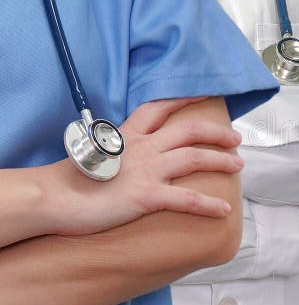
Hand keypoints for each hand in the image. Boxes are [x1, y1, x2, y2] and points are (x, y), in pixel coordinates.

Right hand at [47, 98, 243, 235]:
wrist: (55, 196)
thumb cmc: (73, 179)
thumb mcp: (100, 152)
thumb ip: (121, 148)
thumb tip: (131, 155)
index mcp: (130, 134)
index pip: (161, 107)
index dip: (186, 99)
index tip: (207, 94)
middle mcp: (144, 147)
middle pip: (191, 131)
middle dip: (218, 133)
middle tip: (235, 139)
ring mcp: (147, 170)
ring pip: (195, 157)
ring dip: (221, 161)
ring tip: (238, 166)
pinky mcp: (147, 196)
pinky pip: (187, 199)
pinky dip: (209, 205)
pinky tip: (223, 210)